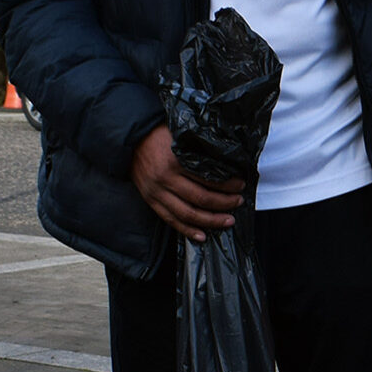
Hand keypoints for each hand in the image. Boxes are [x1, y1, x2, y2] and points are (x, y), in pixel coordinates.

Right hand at [130, 126, 242, 241]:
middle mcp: (165, 178)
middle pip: (201, 198)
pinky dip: (187, 230)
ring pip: (187, 213)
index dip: (227, 185)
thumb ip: (199, 149)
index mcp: (175, 160)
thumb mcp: (181, 135)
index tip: (240, 185)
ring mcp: (156, 192)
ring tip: (227, 221)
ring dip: (211, 220)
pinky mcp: (150, 200)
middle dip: (224, 203)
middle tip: (238, 202)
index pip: (208, 178)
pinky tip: (202, 236)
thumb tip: (226, 161)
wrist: (130, 140)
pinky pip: (171, 220)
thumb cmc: (159, 135)